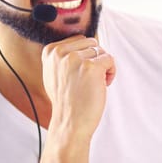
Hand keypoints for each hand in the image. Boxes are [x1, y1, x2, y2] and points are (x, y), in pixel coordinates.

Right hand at [40, 35, 115, 161]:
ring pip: (101, 51)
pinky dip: (111, 72)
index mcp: (51, 51)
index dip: (85, 55)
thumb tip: (83, 42)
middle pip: (92, 42)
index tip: (81, 72)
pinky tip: (103, 84)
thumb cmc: (66, 100)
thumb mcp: (55, 72)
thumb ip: (64, 55)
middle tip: (89, 79)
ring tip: (95, 83)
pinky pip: (110, 59)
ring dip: (103, 66)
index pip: (79, 39)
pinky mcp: (91, 67)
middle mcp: (61, 53)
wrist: (69, 123)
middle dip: (95, 59)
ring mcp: (76, 59)